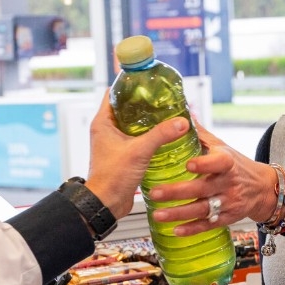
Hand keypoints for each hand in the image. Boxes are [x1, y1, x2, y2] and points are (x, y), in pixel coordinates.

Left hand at [83, 93, 188, 218]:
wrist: (106, 203)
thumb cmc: (112, 177)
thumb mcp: (139, 151)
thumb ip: (161, 134)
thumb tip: (181, 122)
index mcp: (103, 123)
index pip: (112, 94)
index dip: (128, 85)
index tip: (145, 80)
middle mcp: (106, 130)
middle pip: (126, 108)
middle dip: (143, 102)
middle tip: (162, 97)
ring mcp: (114, 143)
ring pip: (133, 124)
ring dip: (148, 120)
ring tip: (166, 114)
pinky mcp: (122, 155)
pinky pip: (137, 138)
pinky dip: (149, 135)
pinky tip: (164, 135)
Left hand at [147, 120, 279, 236]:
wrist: (263, 188)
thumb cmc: (236, 164)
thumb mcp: (222, 146)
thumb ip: (200, 134)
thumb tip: (180, 114)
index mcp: (228, 163)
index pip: (218, 162)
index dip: (204, 164)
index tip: (188, 164)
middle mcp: (229, 183)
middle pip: (202, 189)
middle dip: (177, 192)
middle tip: (154, 192)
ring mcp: (228, 203)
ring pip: (202, 209)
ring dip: (179, 213)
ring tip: (158, 214)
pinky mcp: (227, 218)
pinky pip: (208, 225)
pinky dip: (192, 229)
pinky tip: (175, 230)